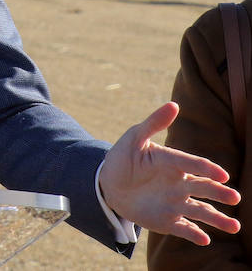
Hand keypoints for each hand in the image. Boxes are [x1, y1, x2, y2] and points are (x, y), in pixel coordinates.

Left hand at [99, 101, 240, 245]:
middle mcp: (179, 183)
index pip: (191, 164)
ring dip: (218, 219)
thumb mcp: (135, 137)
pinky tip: (205, 239)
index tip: (222, 174)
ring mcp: (176, 203)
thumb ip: (154, 123)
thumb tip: (174, 105)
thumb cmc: (124, 157)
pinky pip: (184, 229)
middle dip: (219, 193)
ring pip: (201, 211)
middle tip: (234, 196)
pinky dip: (195, 235)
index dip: (206, 168)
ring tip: (234, 226)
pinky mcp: (169, 221)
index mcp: (173, 162)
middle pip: (203, 188)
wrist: (109, 184)